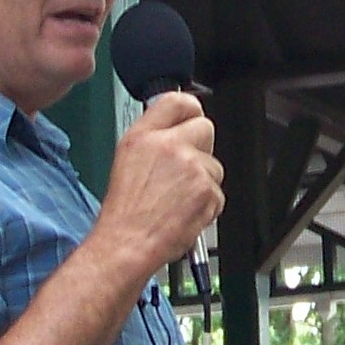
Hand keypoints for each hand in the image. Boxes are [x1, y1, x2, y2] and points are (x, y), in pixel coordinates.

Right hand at [96, 91, 224, 272]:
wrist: (128, 242)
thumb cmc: (126, 211)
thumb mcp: (127, 160)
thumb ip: (153, 139)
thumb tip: (176, 129)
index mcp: (144, 136)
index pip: (178, 102)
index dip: (189, 109)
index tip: (191, 117)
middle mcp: (169, 146)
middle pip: (205, 127)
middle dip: (201, 147)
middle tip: (185, 170)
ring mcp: (192, 167)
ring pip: (214, 165)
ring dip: (203, 182)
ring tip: (178, 199)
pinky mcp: (207, 190)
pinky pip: (218, 192)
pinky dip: (207, 205)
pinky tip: (185, 212)